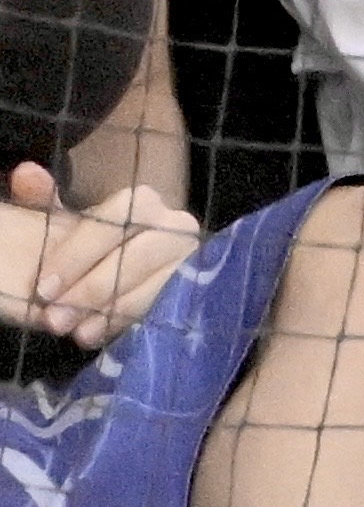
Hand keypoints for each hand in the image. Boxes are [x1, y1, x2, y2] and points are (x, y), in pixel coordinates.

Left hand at [0, 166, 197, 349]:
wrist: (134, 268)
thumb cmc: (97, 246)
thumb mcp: (71, 224)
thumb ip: (46, 199)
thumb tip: (24, 172)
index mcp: (142, 201)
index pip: (112, 222)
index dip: (76, 256)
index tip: (43, 287)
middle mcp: (175, 224)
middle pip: (134, 257)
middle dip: (89, 290)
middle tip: (54, 318)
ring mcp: (190, 257)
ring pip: (150, 285)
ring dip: (108, 311)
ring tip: (74, 331)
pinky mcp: (196, 287)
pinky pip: (162, 307)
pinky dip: (127, 322)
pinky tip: (98, 334)